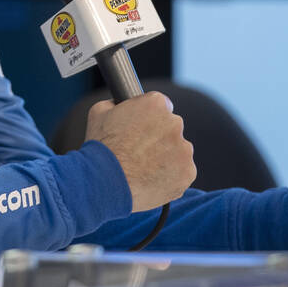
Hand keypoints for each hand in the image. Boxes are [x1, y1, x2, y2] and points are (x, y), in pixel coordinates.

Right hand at [85, 92, 195, 211]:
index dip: (149, 117)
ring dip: (166, 156)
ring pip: (178, 151)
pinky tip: (152, 179)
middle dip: (159, 137)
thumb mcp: (100, 113)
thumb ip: (116, 103)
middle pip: (171, 127)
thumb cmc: (101, 148)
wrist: (105, 182)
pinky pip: (182, 172)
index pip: (161, 105)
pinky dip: (171, 176)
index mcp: (155, 104)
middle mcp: (174, 123)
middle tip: (140, 151)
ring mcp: (183, 149)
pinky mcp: (188, 172)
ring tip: (143, 169)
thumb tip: (118, 103)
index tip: (141, 128)